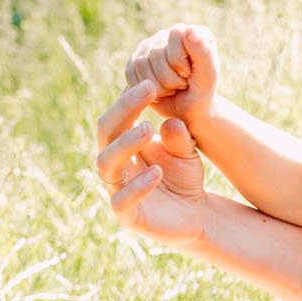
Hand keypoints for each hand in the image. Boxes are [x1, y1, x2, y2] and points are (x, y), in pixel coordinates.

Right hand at [97, 80, 207, 246]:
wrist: (195, 214)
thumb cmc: (183, 177)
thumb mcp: (185, 152)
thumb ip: (178, 137)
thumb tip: (171, 121)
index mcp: (122, 145)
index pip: (118, 118)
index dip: (129, 100)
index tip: (149, 83)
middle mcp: (114, 165)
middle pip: (106, 134)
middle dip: (123, 111)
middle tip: (146, 91)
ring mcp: (117, 190)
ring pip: (107, 164)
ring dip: (125, 144)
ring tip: (147, 128)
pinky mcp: (127, 217)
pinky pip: (123, 201)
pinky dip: (139, 186)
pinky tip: (157, 173)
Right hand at [124, 24, 219, 127]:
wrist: (189, 112)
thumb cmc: (201, 94)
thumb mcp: (207, 76)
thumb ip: (203, 53)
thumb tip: (191, 31)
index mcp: (193, 32)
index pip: (176, 34)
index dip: (180, 61)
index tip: (190, 75)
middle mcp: (171, 34)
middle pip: (156, 54)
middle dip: (169, 79)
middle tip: (181, 86)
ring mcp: (152, 45)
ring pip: (141, 64)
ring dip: (158, 86)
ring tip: (172, 90)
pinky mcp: (136, 59)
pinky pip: (130, 72)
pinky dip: (144, 89)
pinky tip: (158, 93)